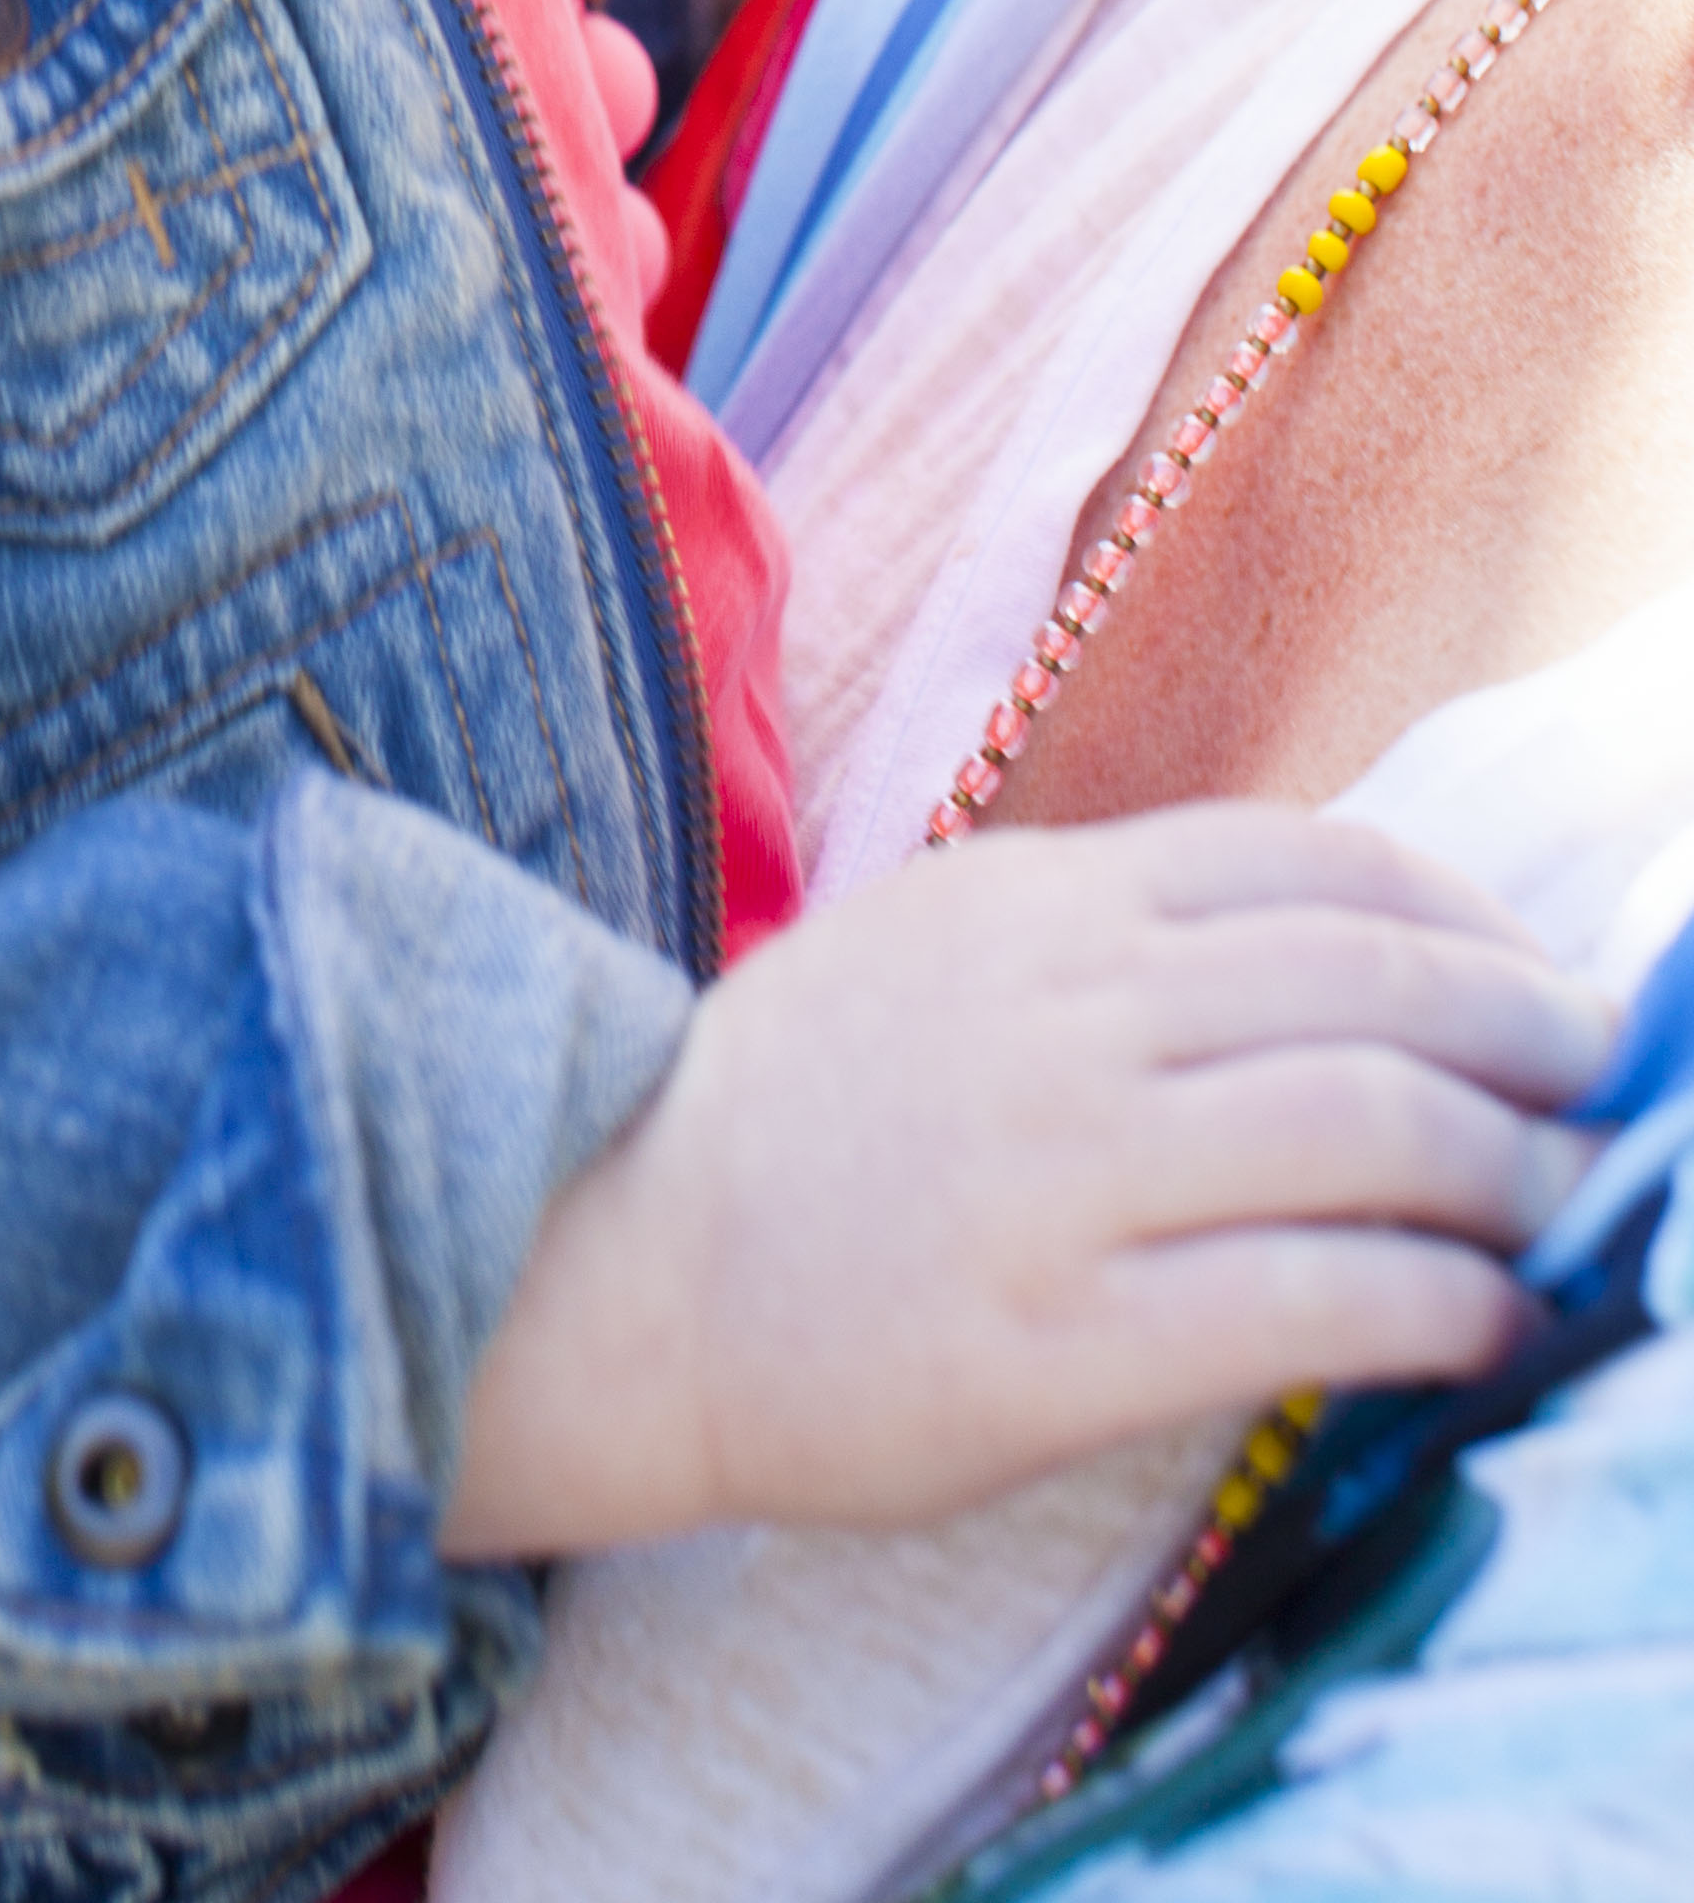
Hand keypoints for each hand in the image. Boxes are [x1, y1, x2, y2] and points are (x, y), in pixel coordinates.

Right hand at [440, 804, 1611, 1554]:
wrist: (618, 1264)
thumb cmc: (795, 1115)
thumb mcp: (941, 943)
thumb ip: (1108, 931)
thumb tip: (1328, 949)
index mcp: (1041, 902)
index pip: (1316, 869)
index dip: (1468, 921)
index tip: (1541, 982)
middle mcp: (1064, 1013)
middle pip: (1372, 990)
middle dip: (1531, 1038)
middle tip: (1604, 1093)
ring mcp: (1058, 1174)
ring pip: (1364, 1129)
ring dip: (1513, 1170)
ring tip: (1568, 1212)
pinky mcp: (1051, 1344)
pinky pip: (1302, 1300)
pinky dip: (1438, 1304)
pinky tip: (1488, 1326)